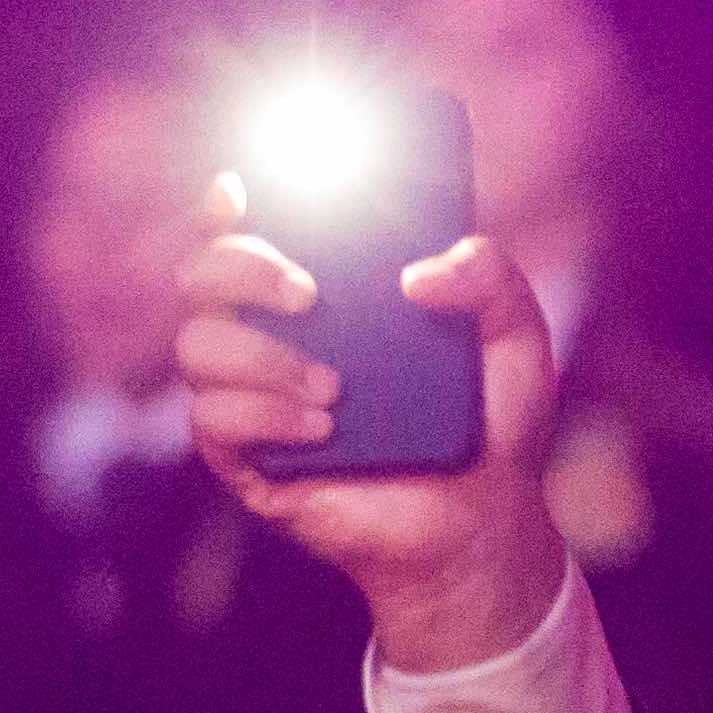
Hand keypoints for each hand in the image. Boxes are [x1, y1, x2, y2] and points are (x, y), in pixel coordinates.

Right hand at [179, 209, 570, 672]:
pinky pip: (212, 421)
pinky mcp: (249, 462)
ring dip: (259, 355)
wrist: (483, 522)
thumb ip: (490, 278)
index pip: (245, 232)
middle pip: (202, 276)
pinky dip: (261, 415)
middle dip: (240, 268)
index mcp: (323, 296)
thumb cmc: (490, 425)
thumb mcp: (514, 339)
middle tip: (309, 295)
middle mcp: (274, 337)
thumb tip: (418, 273)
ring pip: (197, 346)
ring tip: (333, 388)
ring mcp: (254, 399)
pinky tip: (320, 429)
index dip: (223, 205)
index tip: (238, 190)